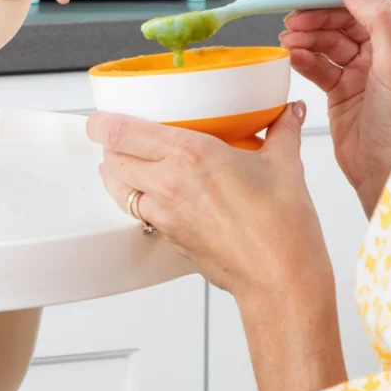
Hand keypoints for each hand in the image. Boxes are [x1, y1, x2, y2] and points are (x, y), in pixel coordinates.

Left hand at [88, 104, 332, 299]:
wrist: (280, 280)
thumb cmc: (281, 228)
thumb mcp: (285, 166)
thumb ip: (282, 131)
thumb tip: (289, 110)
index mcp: (189, 154)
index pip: (121, 132)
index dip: (101, 122)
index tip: (101, 115)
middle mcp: (168, 181)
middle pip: (111, 157)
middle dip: (109, 143)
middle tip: (120, 133)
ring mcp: (163, 212)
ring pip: (117, 187)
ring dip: (116, 172)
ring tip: (129, 160)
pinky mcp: (167, 236)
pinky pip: (136, 211)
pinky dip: (134, 198)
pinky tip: (152, 192)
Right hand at [280, 0, 390, 216]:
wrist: (389, 172)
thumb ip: (376, 19)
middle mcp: (387, 47)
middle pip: (346, 12)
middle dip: (318, 12)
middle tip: (294, 17)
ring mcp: (362, 67)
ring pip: (327, 37)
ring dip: (306, 35)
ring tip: (289, 41)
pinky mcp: (341, 86)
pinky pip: (317, 63)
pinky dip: (302, 57)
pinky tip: (293, 58)